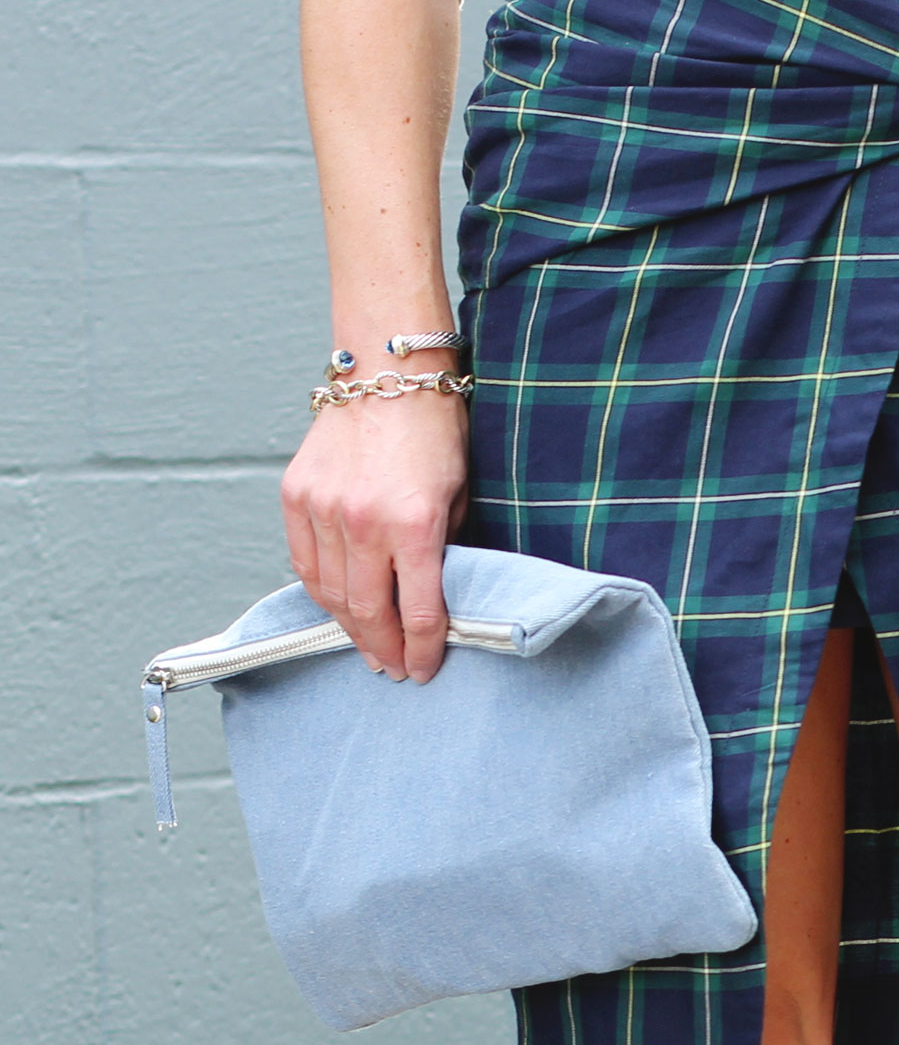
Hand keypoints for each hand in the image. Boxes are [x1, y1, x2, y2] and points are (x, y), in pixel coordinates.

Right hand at [281, 391, 469, 681]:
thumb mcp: (456, 497)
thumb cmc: (433, 431)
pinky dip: (321, 593)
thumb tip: (430, 601)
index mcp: (414, 525)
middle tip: (391, 668)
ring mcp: (324, 509)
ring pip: (332, 595)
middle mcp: (364, 522)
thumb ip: (442, 551)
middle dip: (383, 649)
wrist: (386, 374)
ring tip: (366, 646)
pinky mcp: (296, 496)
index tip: (422, 670)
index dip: (421, 651)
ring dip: (350, 629)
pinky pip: (305, 564)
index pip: (417, 612)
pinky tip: (337, 608)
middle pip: (368, 613)